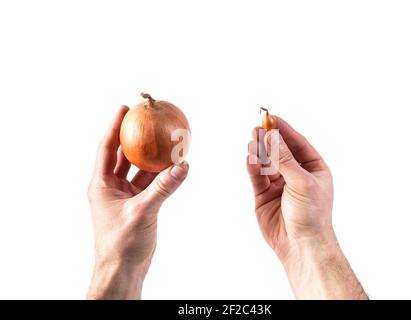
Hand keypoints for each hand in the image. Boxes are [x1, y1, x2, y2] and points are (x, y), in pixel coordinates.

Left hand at [87, 106, 188, 299]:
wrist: (123, 270)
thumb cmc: (122, 243)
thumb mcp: (143, 211)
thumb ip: (164, 187)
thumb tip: (183, 165)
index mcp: (102, 185)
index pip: (106, 148)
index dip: (114, 127)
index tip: (124, 108)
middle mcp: (111, 187)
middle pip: (122, 155)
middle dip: (134, 137)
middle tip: (146, 119)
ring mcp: (125, 196)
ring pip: (139, 169)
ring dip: (151, 157)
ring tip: (165, 140)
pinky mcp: (138, 205)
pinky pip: (150, 183)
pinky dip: (161, 175)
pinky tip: (174, 166)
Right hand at [247, 116, 366, 298]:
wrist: (302, 245)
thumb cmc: (311, 215)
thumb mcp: (302, 182)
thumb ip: (285, 159)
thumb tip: (272, 136)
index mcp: (313, 169)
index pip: (297, 143)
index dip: (283, 130)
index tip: (270, 117)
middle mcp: (295, 174)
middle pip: (279, 150)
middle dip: (268, 138)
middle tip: (257, 125)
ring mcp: (279, 185)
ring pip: (266, 162)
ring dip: (258, 151)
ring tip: (251, 139)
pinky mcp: (264, 196)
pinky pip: (256, 177)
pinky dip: (252, 166)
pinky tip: (249, 157)